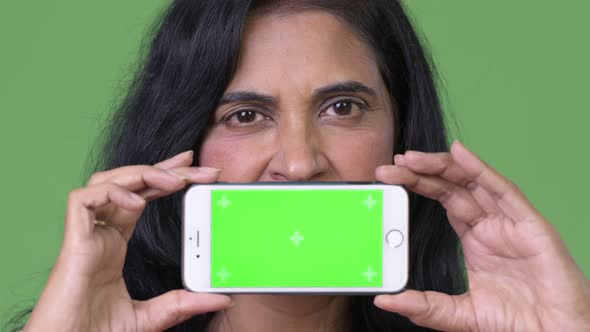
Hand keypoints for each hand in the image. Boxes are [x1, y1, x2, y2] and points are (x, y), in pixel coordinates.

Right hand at [25, 151, 231, 331]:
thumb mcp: (153, 317)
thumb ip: (184, 303)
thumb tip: (221, 297)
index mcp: (115, 244)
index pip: (143, 196)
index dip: (165, 179)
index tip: (194, 171)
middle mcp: (101, 233)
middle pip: (130, 184)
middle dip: (163, 167)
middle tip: (196, 160)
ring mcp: (86, 235)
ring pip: (106, 181)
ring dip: (142, 173)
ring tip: (176, 179)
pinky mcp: (72, 242)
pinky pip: (84, 199)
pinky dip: (112, 192)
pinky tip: (138, 202)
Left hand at [374, 141, 589, 330]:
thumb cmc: (516, 321)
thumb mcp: (461, 313)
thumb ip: (425, 306)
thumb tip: (386, 300)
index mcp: (475, 238)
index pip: (442, 200)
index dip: (417, 185)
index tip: (388, 178)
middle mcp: (491, 224)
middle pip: (452, 187)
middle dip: (421, 173)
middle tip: (391, 166)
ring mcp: (510, 222)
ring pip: (473, 182)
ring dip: (442, 166)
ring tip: (411, 158)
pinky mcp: (531, 225)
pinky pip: (503, 191)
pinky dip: (481, 170)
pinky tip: (459, 154)